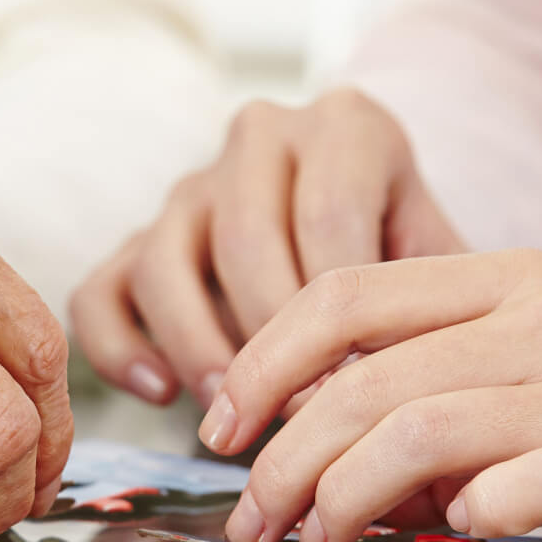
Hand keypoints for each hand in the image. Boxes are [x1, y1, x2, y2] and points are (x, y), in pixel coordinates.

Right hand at [70, 89, 461, 406]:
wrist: (363, 229)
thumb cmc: (409, 259)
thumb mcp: (443, 258)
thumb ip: (437, 300)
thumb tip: (417, 386)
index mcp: (344, 127)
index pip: (329, 218)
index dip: (340, 318)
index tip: (356, 391)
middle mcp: (258, 139)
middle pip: (245, 239)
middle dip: (271, 340)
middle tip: (300, 415)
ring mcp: (187, 189)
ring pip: (164, 262)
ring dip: (197, 349)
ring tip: (233, 413)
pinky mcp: (133, 243)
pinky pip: (98, 294)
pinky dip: (119, 349)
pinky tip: (161, 394)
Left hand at [201, 249, 541, 541]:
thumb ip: (455, 385)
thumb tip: (348, 455)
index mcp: (512, 280)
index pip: (343, 294)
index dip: (263, 359)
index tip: (222, 423)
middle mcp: (538, 320)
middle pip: (359, 377)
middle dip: (279, 455)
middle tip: (249, 516)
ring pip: (411, 429)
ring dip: (338, 494)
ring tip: (312, 540)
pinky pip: (509, 487)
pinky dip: (459, 517)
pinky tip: (446, 539)